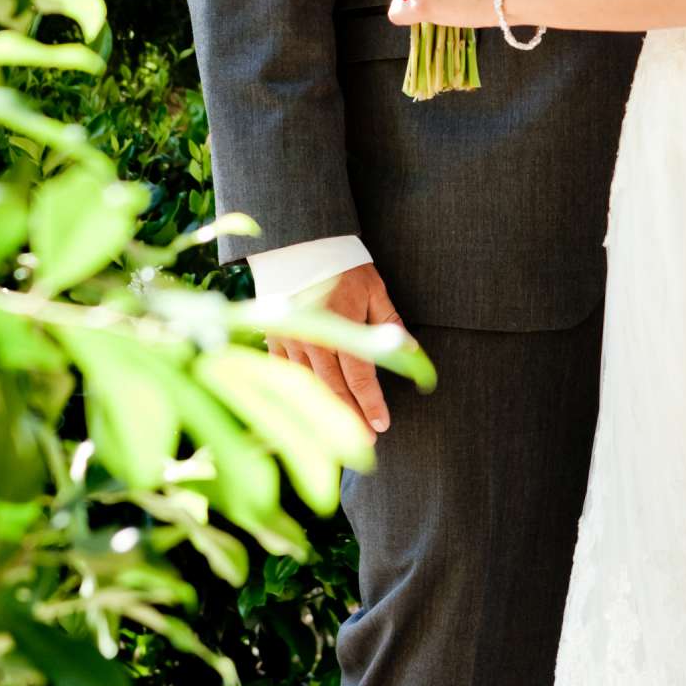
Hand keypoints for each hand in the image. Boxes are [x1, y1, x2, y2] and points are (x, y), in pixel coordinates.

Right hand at [266, 262, 407, 438]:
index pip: (359, 375)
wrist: (299, 244)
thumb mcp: (374, 289)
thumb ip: (389, 322)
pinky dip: (296, 395)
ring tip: (339, 438)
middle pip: (334, 388)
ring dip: (325, 414)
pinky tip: (305, 412)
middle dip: (351, 418)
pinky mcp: (275, 339)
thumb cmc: (343, 266)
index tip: (383, 424)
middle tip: (367, 440)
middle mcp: (315, 338)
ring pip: (308, 387)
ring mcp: (292, 340)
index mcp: (342, 325)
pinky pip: (285, 374)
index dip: (371, 403)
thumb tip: (409, 350)